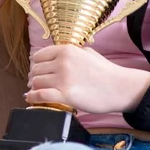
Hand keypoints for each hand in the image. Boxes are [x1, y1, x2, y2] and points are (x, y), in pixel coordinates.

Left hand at [25, 44, 149, 113]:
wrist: (119, 87)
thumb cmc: (106, 71)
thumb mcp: (88, 52)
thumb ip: (71, 52)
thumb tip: (57, 56)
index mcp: (66, 49)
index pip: (39, 56)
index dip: (37, 64)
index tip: (39, 70)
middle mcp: (62, 62)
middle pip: (36, 70)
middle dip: (36, 77)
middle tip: (38, 83)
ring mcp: (63, 78)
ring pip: (36, 82)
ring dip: (35, 88)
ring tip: (37, 91)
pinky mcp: (65, 95)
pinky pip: (40, 95)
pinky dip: (33, 98)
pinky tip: (31, 99)